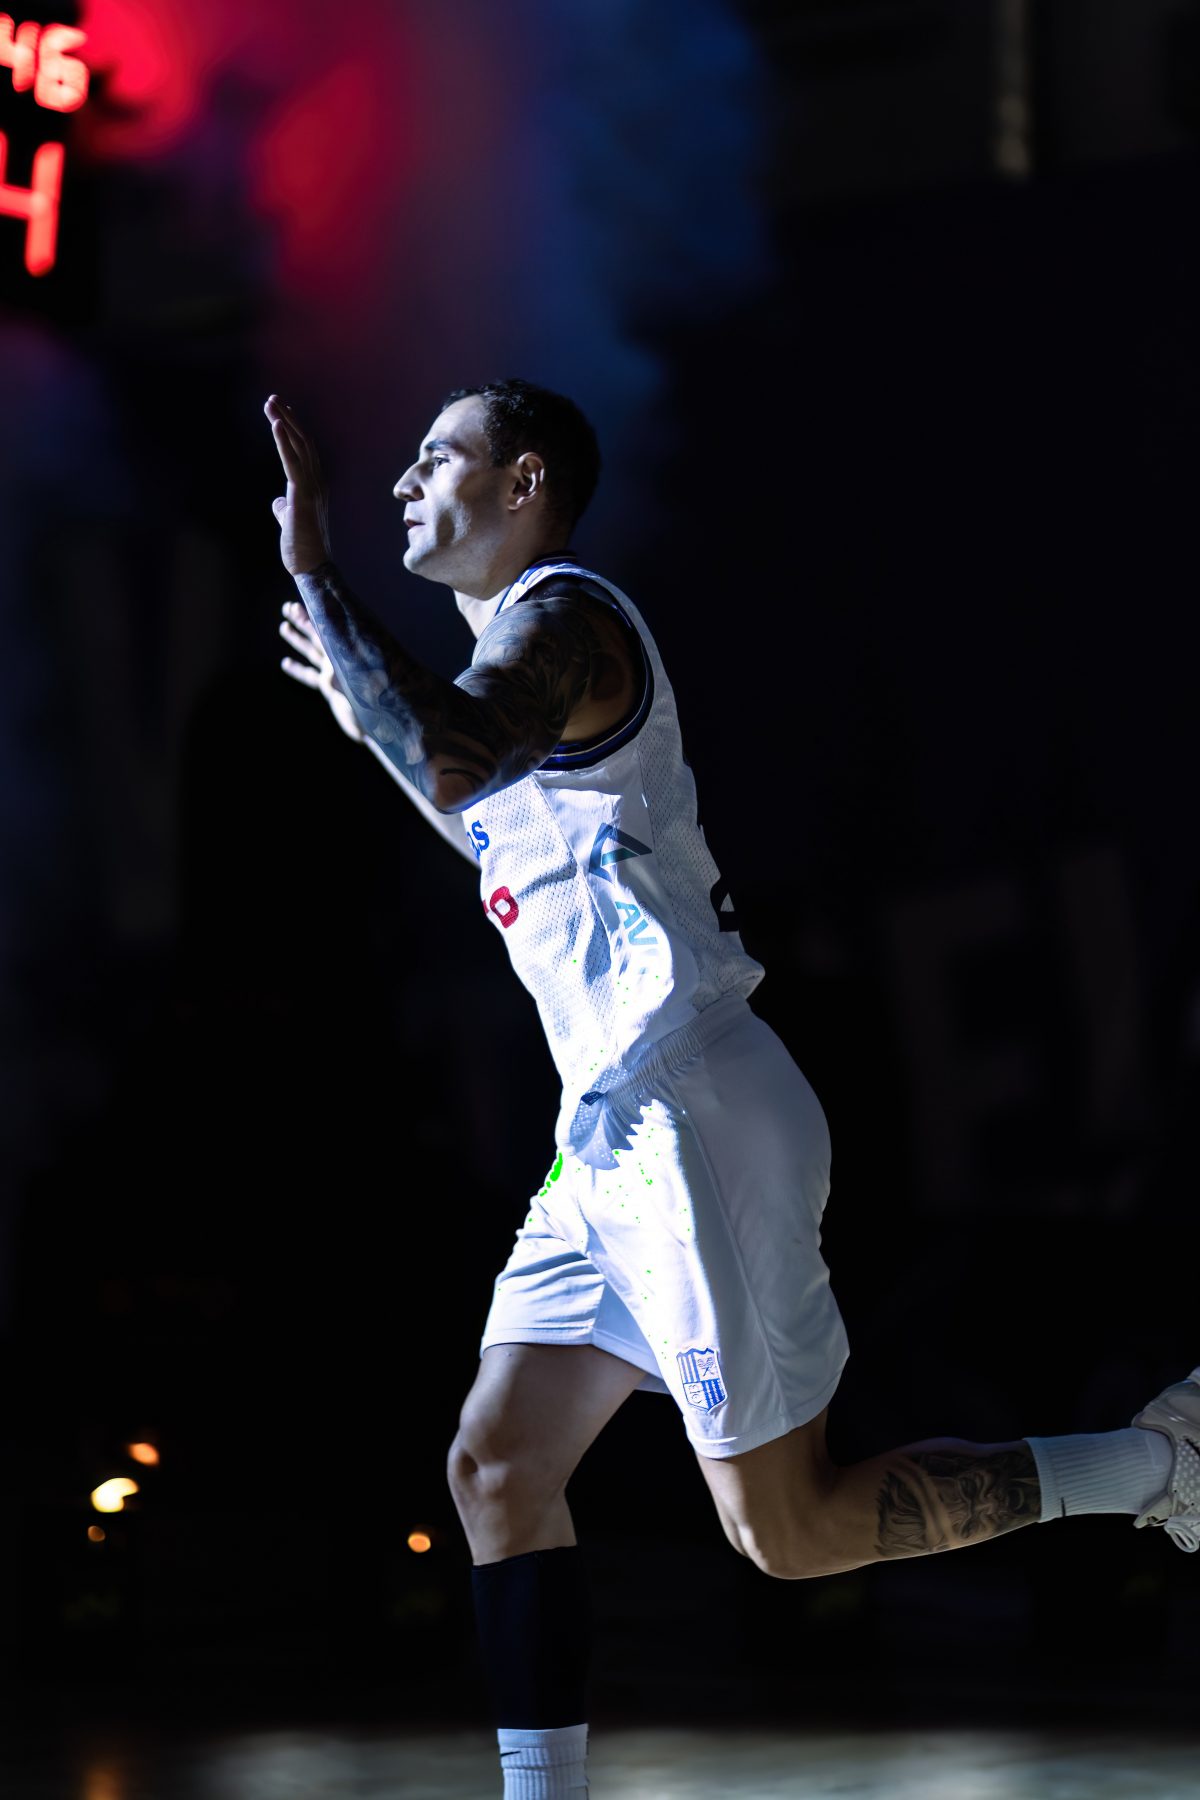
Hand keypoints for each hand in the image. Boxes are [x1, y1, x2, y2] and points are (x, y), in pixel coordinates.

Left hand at [265, 393, 331, 574]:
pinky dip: (284, 442)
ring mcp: (312, 488)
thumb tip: (278, 502)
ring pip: (299, 446)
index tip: (280, 413)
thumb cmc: (302, 548)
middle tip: (272, 399)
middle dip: (288, 418)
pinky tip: (276, 424)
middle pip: (303, 442)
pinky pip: (293, 463)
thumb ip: (285, 508)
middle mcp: (318, 482)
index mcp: (315, 486)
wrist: (311, 567)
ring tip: (271, 403)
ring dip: (284, 422)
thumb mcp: (290, 521)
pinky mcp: (302, 496)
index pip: (306, 451)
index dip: (293, 430)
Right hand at [278, 599, 365, 742]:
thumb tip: (327, 678)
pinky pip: (310, 676)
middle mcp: (337, 664)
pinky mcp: (330, 689)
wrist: (376, 729)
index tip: (304, 602)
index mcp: (344, 660)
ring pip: (311, 653)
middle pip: (317, 637)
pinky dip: (298, 670)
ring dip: (297, 640)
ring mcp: (333, 675)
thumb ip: (341, 686)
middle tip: (288, 607)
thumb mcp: (356, 698)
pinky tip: (285, 663)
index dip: (315, 617)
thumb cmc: (371, 712)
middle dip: (303, 622)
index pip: (327, 632)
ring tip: (283, 626)